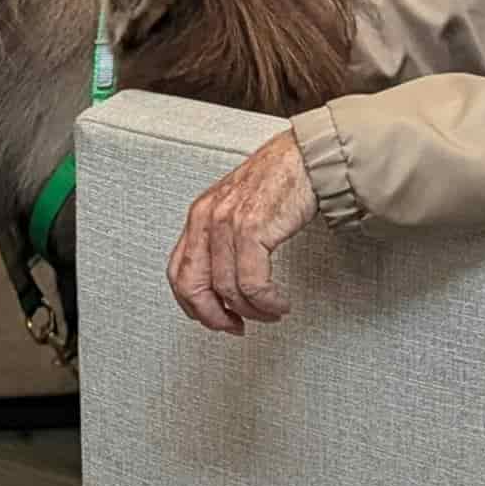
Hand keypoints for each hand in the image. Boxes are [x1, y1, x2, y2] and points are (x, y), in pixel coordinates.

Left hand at [166, 130, 317, 334]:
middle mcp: (207, 217)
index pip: (177, 273)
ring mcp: (227, 222)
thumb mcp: (236, 207)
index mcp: (199, 215)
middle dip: (214, 317)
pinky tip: (280, 302)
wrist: (306, 158)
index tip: (215, 318)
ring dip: (252, 311)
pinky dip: (267, 302)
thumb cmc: (278, 181)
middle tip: (236, 327)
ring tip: (271, 312)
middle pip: (192, 286)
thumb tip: (219, 283)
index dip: (193, 306)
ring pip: (227, 289)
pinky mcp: (252, 228)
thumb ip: (221, 239)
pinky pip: (253, 283)